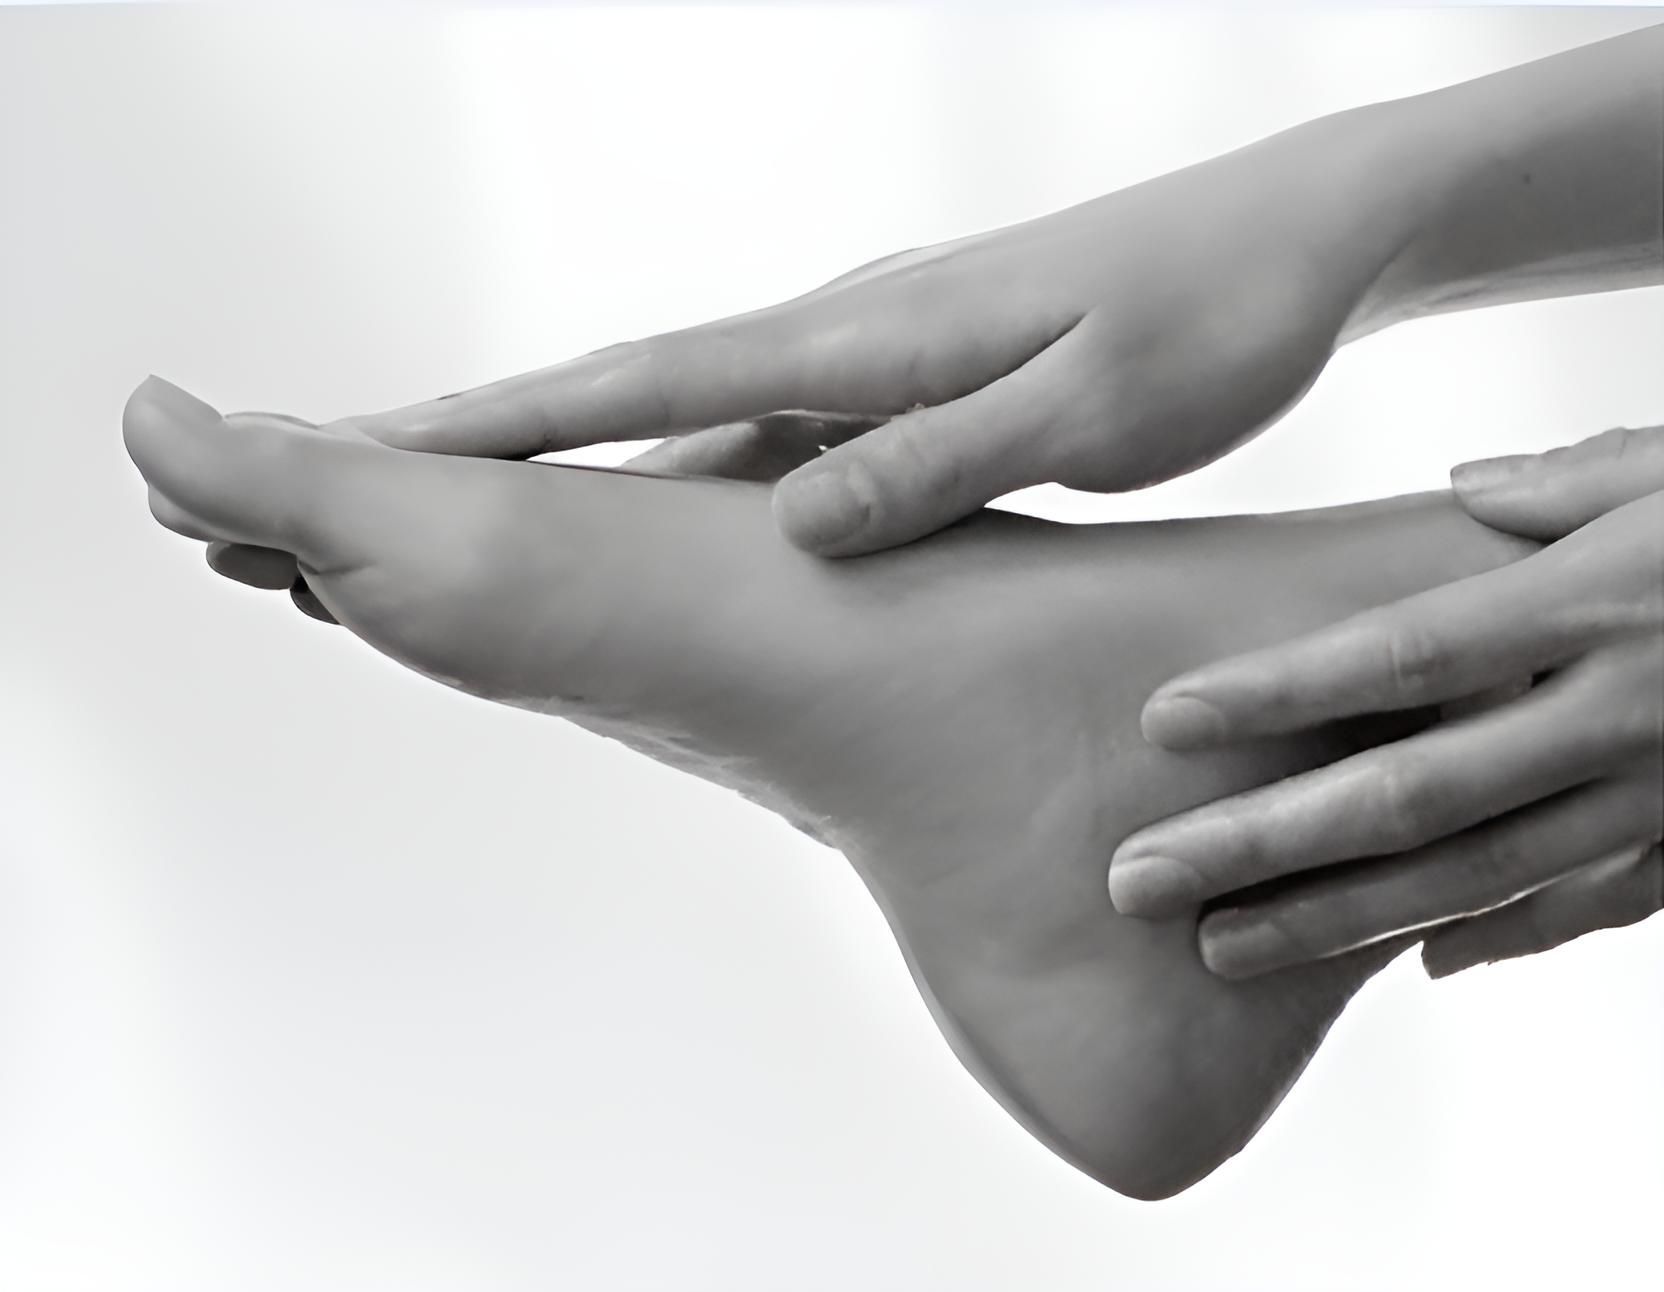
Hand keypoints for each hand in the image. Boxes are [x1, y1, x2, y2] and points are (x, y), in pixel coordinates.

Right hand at [288, 105, 1432, 562]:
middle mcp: (839, 343)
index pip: (638, 387)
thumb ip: (945, 462)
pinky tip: (651, 549)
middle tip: (344, 490)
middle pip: (624, 410)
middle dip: (484, 452)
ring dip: (571, 484)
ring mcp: (868, 368)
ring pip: (684, 438)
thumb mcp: (1094, 408)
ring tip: (460, 539)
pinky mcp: (908, 398)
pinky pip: (762, 459)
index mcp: (862, 339)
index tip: (363, 455)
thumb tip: (792, 524)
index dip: (498, 430)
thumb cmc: (1212, 319)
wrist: (1292, 242)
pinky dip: (681, 500)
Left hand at [1106, 424, 1663, 979]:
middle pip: (1407, 793)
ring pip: (1476, 877)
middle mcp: (1614, 711)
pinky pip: (1594, 906)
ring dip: (1339, 921)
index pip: (1395, 654)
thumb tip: (1463, 493)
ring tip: (1219, 950)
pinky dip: (1507, 939)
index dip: (1274, 691)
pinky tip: (1420, 966)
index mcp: (1588, 602)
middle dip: (1262, 844)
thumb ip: (1570, 486)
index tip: (1161, 723)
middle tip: (1136, 881)